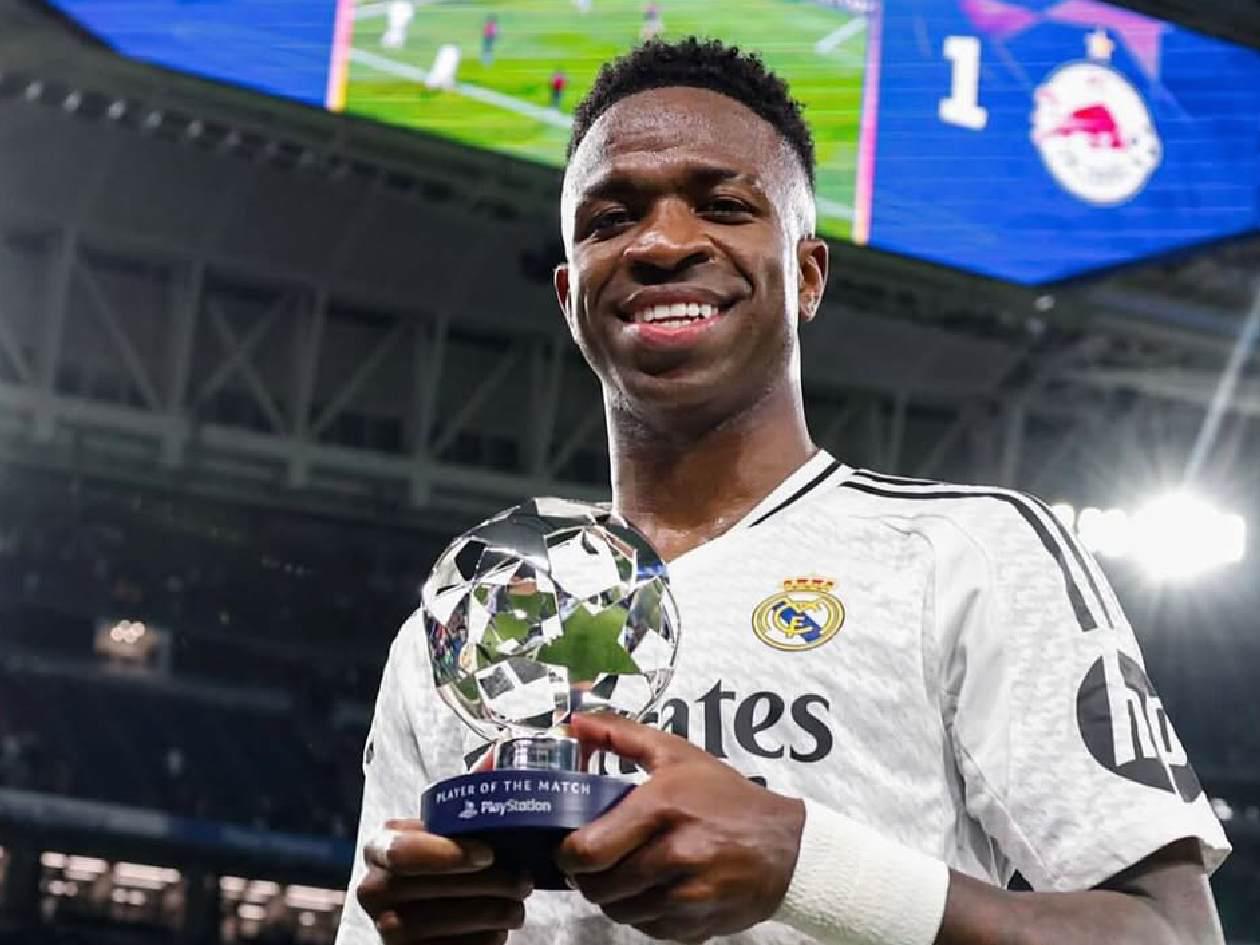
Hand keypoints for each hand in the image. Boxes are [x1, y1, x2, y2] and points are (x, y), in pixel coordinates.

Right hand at [356, 819, 532, 944]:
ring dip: (488, 913)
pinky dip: (479, 942)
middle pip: (422, 888)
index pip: (401, 851)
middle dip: (481, 885)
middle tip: (522, 880)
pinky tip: (499, 931)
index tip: (489, 854)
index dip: (445, 855)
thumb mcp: (450, 833)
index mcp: (381, 847)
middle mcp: (372, 888)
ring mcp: (384, 929)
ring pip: (435, 924)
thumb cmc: (451, 865)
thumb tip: (497, 757)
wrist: (436, 918)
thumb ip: (467, 802)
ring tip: (518, 905)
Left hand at [556, 715, 805, 943]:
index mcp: (663, 807)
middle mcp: (676, 854)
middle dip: (587, 877)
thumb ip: (619, 735)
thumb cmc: (728, 797)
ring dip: (613, 897)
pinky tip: (654, 889)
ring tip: (625, 873)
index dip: (567, 854)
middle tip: (595, 862)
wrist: (787, 847)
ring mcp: (688, 896)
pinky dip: (642, 913)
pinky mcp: (697, 925)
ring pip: (619, 912)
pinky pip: (647, 928)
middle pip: (599, 887)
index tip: (568, 847)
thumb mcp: (677, 754)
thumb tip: (575, 722)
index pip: (589, 851)